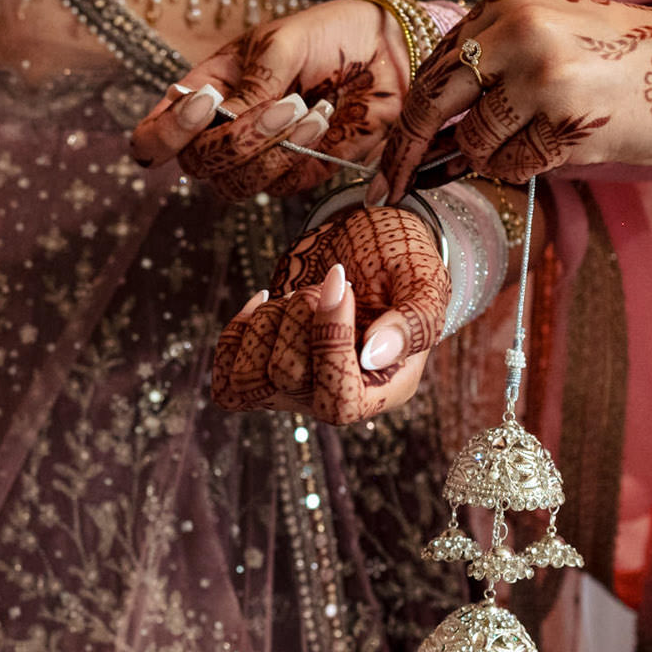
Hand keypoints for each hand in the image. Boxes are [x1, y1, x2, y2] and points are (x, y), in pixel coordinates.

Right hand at [130, 0, 405, 197]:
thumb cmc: (328, 35)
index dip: (163, 136)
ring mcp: (256, 157)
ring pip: (233, 184)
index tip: (203, 108)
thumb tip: (224, 122)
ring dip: (271, 150)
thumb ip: (249, 87)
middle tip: (286, 102)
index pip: (153, 136)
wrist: (387, 52)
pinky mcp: (293, 174)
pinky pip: (276, 186)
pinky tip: (323, 119)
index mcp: (202, 93)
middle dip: (237, 139)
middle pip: (195, 165)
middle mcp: (219, 132)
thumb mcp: (281, 44)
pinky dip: (298, 155)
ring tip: (310, 108)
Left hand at [211, 205, 448, 421]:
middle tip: (330, 281)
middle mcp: (335, 399)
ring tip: (303, 293)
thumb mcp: (425, 282)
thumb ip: (414, 320)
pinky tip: (264, 301)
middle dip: (300, 314)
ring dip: (269, 320)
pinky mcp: (263, 372)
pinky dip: (237, 333)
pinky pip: (226, 379)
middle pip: (286, 377)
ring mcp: (294, 391)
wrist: (366, 250)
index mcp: (382, 389)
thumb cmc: (402, 264)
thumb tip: (373, 354)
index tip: (343, 285)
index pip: (339, 401)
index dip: (329, 345)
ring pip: (249, 378)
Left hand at [373, 0, 651, 201]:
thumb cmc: (626, 65)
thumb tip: (420, 135)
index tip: (384, 164)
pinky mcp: (563, 112)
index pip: (434, 67)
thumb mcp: (550, 39)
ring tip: (540, 140)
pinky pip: (510, 164)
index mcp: (507, 3)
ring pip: (472, 142)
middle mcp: (516, 27)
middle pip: (431, 101)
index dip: (405, 122)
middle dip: (404, 155)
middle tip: (388, 192)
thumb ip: (489, 67)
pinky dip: (524, 169)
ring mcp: (539, 69)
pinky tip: (563, 145)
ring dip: (493, 158)